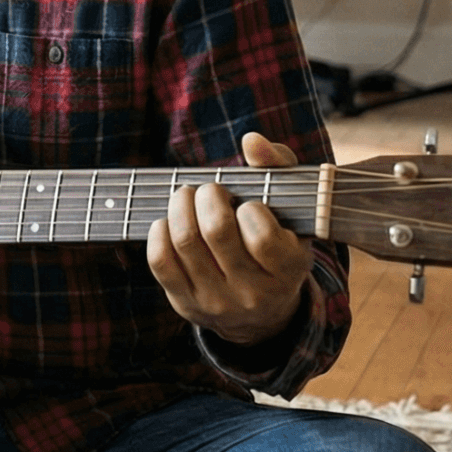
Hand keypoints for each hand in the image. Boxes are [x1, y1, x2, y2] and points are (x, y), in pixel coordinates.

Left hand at [146, 131, 311, 346]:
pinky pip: (160, 261)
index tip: (247, 204)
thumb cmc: (276, 241)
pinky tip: (170, 221)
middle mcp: (254, 293)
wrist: (261, 310)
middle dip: (207, 196)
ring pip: (185, 242)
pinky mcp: (186, 303)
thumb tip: (251, 141)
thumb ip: (278, 166)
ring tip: (187, 196)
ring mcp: (217, 302)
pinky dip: (159, 231)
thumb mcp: (292, 209)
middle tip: (209, 190)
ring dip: (180, 206)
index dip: (249, 210)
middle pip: (216, 232)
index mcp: (289, 269)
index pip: (262, 237)